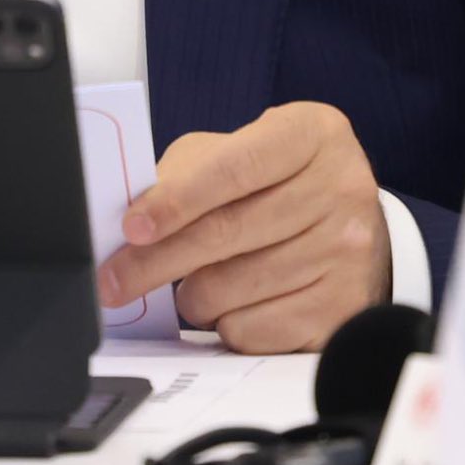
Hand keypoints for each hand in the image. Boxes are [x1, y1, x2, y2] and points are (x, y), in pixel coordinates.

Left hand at [93, 101, 390, 352]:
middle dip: (156, 261)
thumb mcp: (240, 152)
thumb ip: (188, 173)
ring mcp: (347, 252)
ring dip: (192, 296)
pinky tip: (234, 305)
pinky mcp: (342, 309)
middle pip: (227, 232)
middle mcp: (340, 189)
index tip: (132, 228)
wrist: (351, 225)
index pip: (234, 168)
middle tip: (113, 280)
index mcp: (310, 134)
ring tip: (194, 286)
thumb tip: (132, 219)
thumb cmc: (279, 183)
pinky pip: (253, 331)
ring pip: (232, 288)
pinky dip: (225, 324)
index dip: (177, 200)